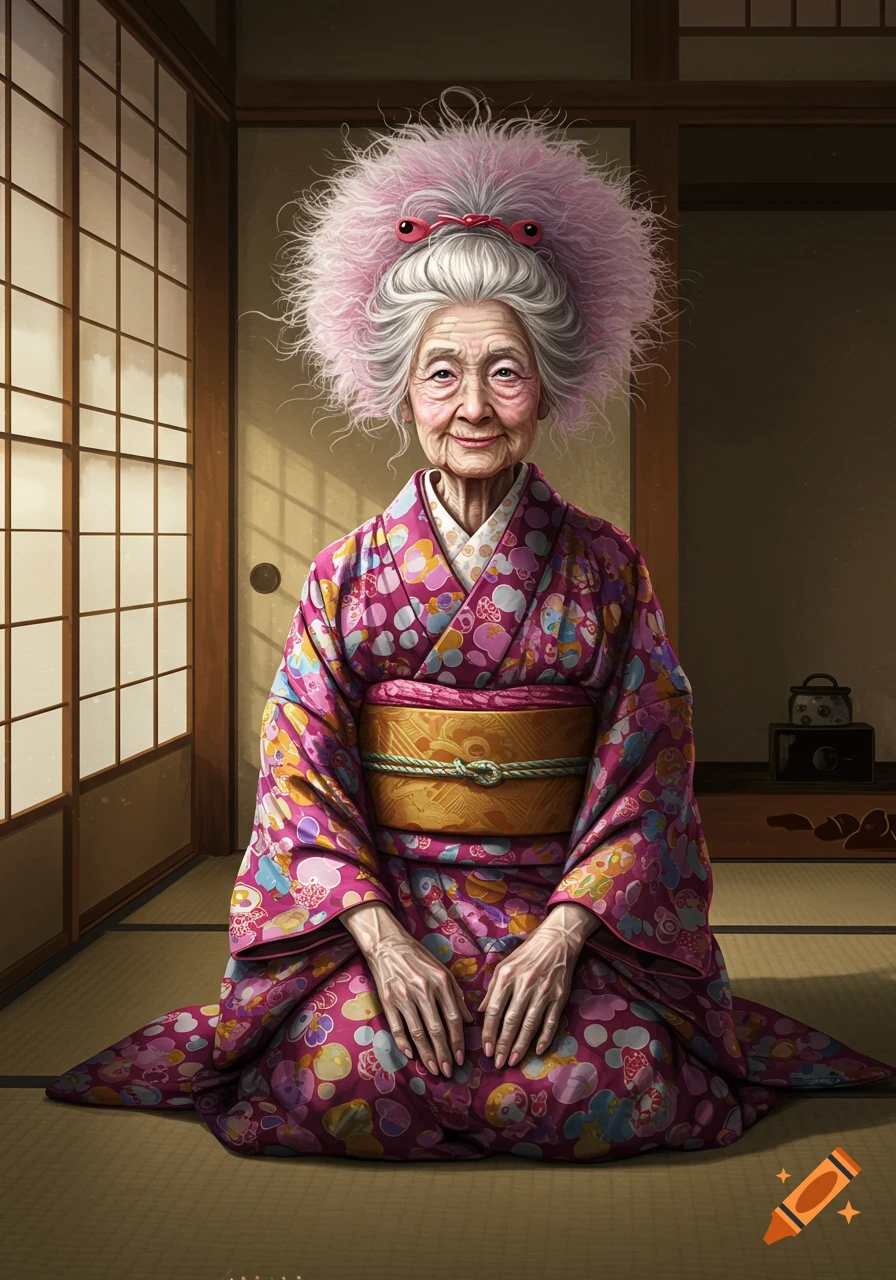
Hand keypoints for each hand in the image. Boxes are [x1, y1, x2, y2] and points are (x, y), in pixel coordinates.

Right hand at [342, 902, 473, 1078]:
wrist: (387, 944)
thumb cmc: (419, 957)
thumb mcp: (443, 970)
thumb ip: (456, 995)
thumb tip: (469, 1020)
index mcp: (440, 981)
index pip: (453, 1018)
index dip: (458, 1041)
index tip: (460, 1059)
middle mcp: (423, 990)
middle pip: (436, 1029)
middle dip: (443, 1054)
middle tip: (448, 1071)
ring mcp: (404, 996)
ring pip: (418, 1032)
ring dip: (426, 1054)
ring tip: (433, 1069)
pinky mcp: (387, 1000)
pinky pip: (397, 1027)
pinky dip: (404, 1044)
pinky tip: (411, 1056)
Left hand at [478, 903, 598, 1069]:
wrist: (557, 939)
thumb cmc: (526, 954)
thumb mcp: (504, 965)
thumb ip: (491, 989)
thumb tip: (479, 1013)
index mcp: (507, 976)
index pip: (493, 1010)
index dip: (489, 1032)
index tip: (485, 1049)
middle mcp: (524, 984)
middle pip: (511, 1021)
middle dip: (503, 1044)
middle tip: (497, 1063)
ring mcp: (544, 991)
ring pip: (530, 1024)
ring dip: (520, 1045)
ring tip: (512, 1060)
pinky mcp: (560, 996)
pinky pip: (551, 1021)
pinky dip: (545, 1037)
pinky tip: (537, 1050)